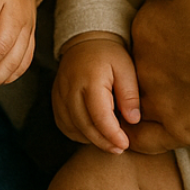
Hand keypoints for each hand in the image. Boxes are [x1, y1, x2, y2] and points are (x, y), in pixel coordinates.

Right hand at [52, 33, 141, 153]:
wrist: (86, 41)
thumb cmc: (109, 55)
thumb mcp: (126, 68)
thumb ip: (130, 94)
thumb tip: (133, 120)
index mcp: (90, 80)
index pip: (100, 117)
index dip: (113, 135)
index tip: (125, 144)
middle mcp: (71, 88)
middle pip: (85, 126)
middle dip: (103, 142)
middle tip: (119, 148)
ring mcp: (60, 94)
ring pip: (73, 128)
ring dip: (91, 139)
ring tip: (108, 140)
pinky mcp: (56, 99)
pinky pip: (64, 124)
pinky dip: (78, 133)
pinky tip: (92, 133)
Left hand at [128, 0, 189, 152]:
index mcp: (148, 24)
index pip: (145, 16)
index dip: (167, 14)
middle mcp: (146, 64)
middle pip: (138, 54)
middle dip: (155, 51)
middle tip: (187, 51)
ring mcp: (160, 101)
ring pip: (134, 96)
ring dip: (140, 91)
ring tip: (167, 87)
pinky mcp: (179, 131)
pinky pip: (143, 140)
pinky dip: (136, 135)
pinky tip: (141, 128)